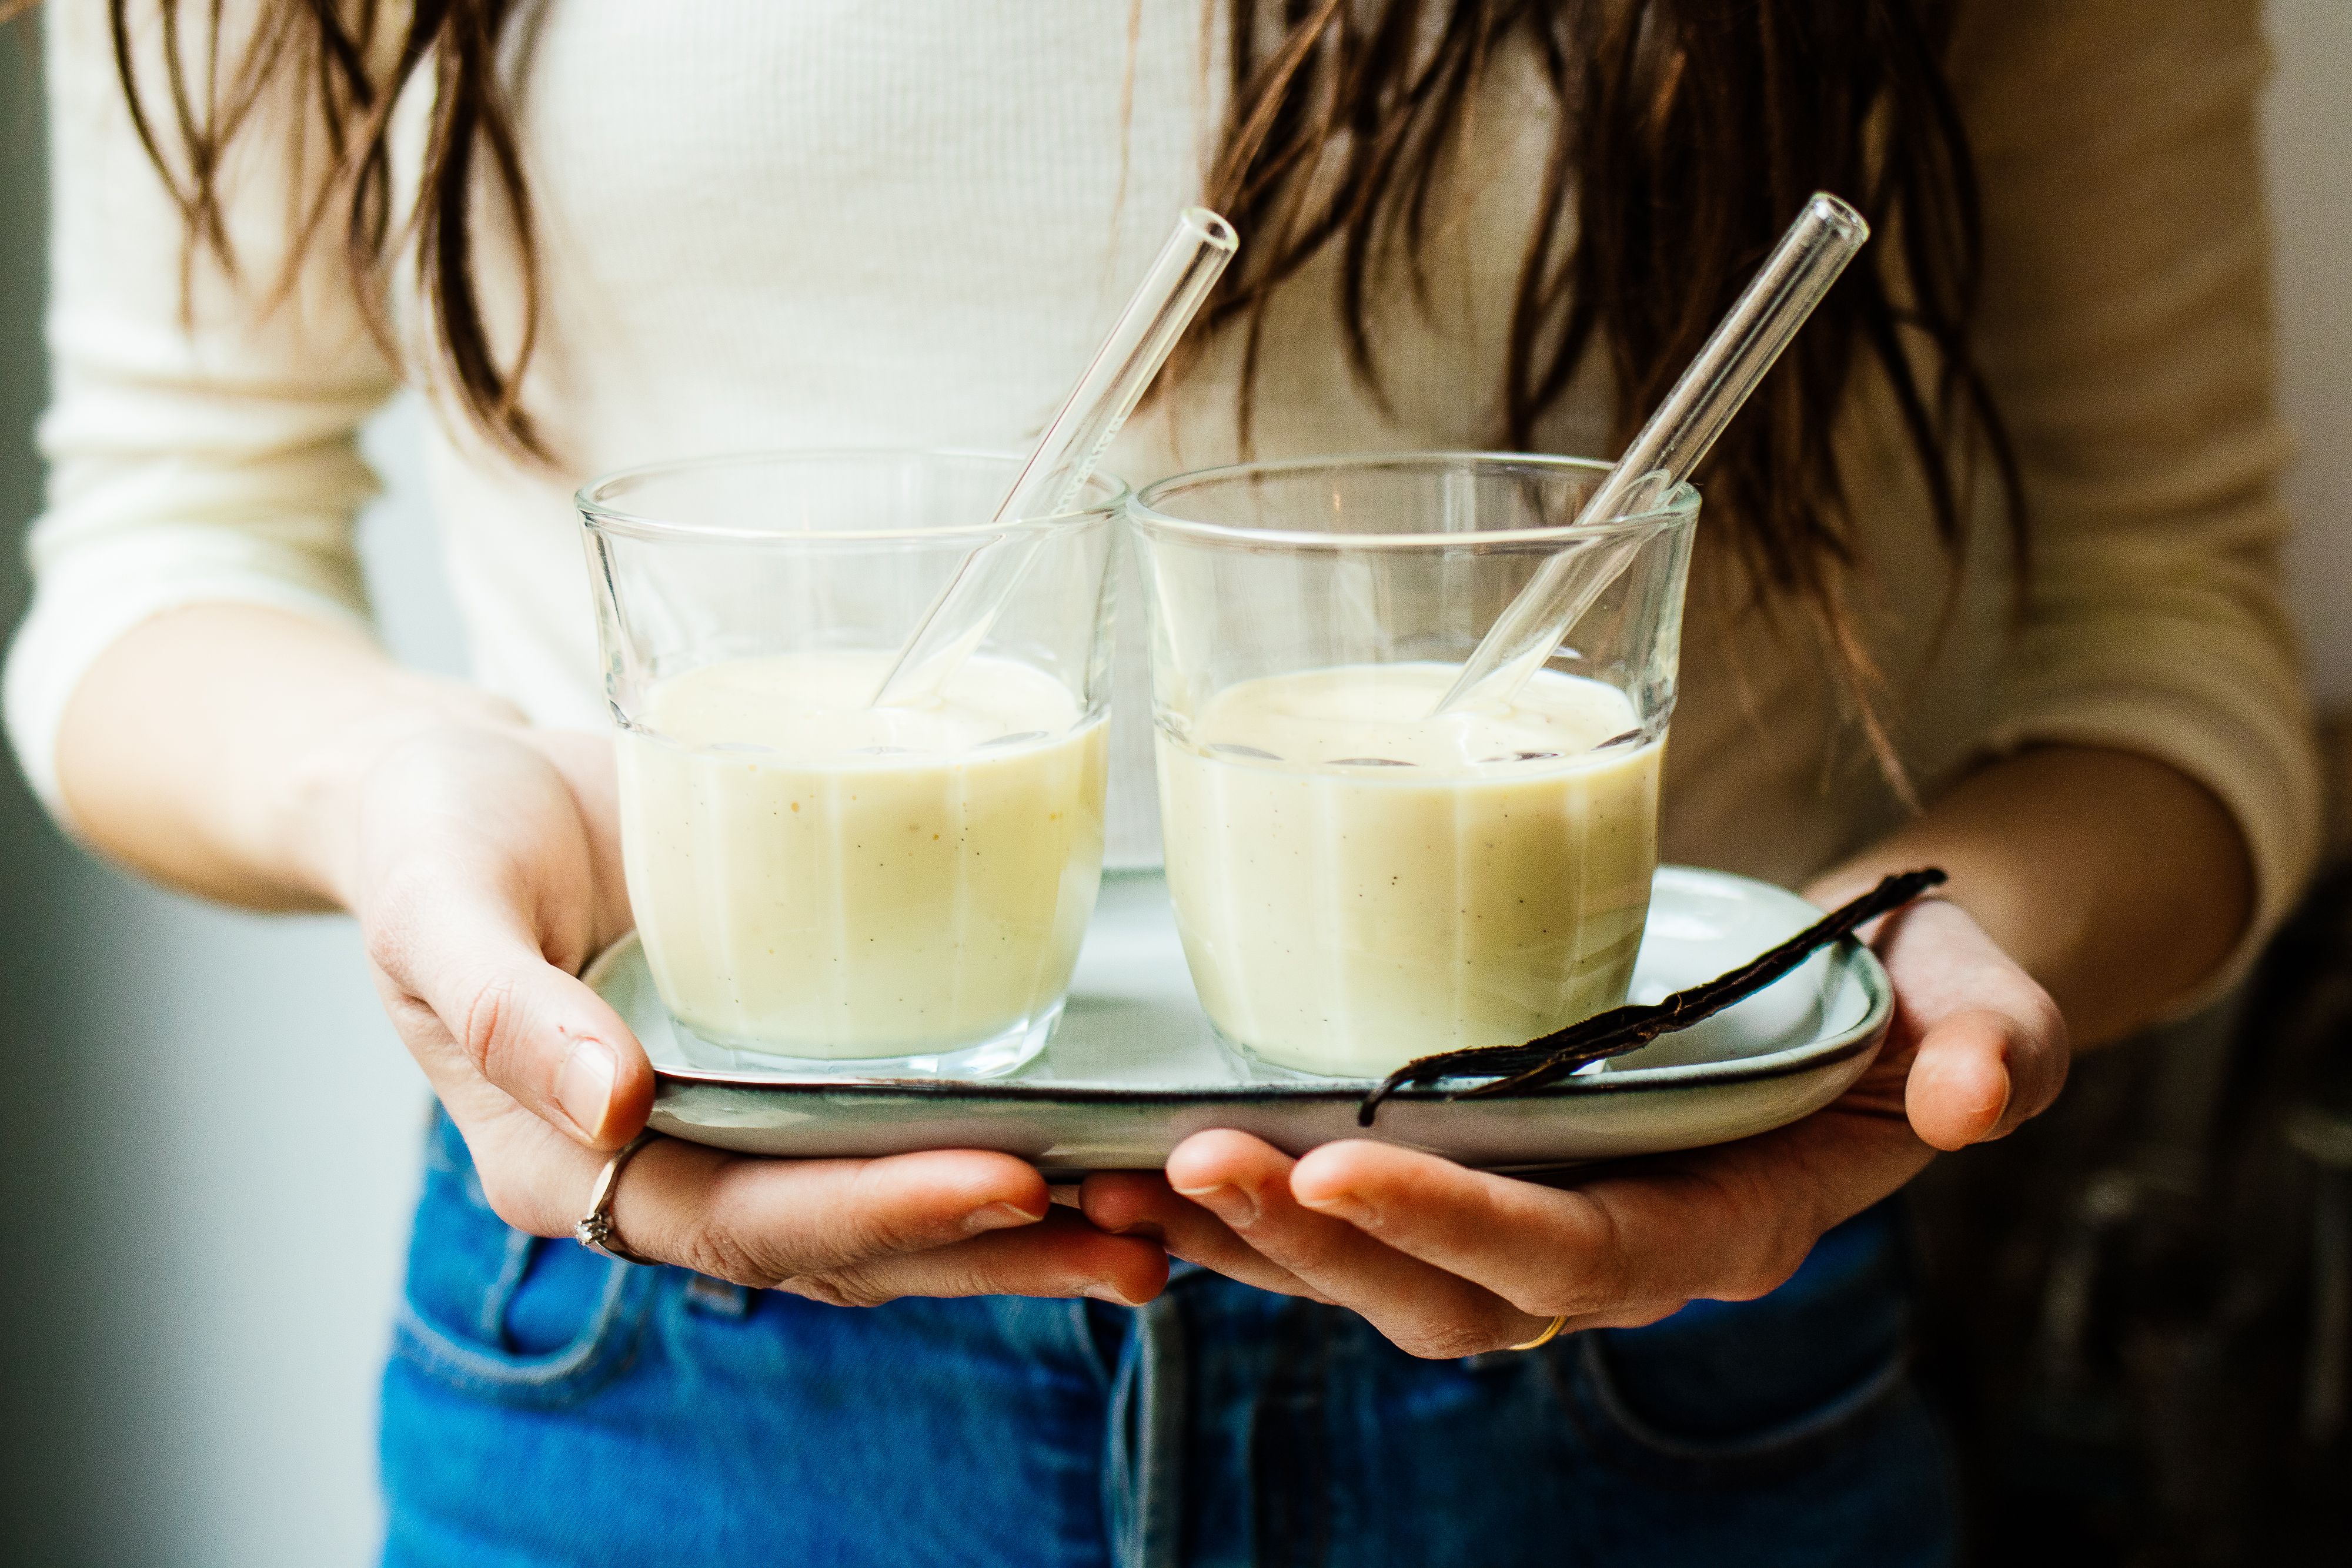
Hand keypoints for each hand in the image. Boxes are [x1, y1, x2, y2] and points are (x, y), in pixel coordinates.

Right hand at [346, 721, 1164, 1306]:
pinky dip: (994, 1148)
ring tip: (1154, 1224)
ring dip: (1020, 1228)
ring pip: (886, 1206)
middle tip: (1134, 1239)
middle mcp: (666, 1166)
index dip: (873, 1212)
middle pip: (842, 1242)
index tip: (1003, 1182)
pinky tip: (1095, 1142)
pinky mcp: (786, 1065)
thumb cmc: (434, 835)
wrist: (457, 787)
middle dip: (989, 1249)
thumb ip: (504, 1006)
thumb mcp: (441, 900)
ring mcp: (732, 1121)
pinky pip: (893, 1129)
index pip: (743, 1221)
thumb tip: (609, 1108)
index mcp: (570, 1162)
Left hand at [1083, 896, 2064, 1354]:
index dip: (1458, 1225)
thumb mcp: (1986, 996)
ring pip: (1380, 1279)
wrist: (1860, 986)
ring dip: (1254, 1241)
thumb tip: (1969, 1093)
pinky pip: (1358, 1225)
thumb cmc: (1915, 987)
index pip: (1577, 1257)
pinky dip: (1257, 1211)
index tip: (1335, 1162)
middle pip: (1448, 1296)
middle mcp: (1619, 1248)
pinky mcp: (1488, 1179)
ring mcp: (1545, 1221)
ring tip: (1130, 1176)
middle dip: (1316, 1244)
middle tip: (1191, 1159)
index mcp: (1725, 1221)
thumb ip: (1997, 1041)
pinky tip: (1154, 1167)